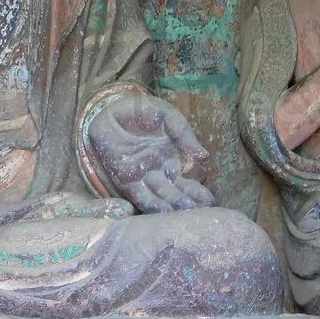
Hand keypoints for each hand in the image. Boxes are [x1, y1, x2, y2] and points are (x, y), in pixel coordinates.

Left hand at [86, 92, 213, 212]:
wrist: (111, 108)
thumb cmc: (143, 110)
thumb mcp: (167, 116)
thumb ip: (184, 133)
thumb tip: (204, 156)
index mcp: (173, 160)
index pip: (187, 181)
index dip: (197, 191)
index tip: (208, 199)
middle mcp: (160, 172)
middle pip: (176, 192)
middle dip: (188, 202)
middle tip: (199, 210)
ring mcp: (143, 177)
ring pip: (160, 196)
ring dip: (172, 205)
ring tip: (184, 210)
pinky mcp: (125, 179)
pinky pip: (139, 195)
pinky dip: (150, 204)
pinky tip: (162, 211)